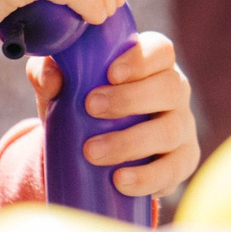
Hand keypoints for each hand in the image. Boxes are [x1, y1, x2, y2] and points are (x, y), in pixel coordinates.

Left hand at [28, 29, 200, 197]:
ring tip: (92, 152)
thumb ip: (48, 74)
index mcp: (153, 66)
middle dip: (131, 99)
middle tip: (91, 107)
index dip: (141, 60)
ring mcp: (182, 127)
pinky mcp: (182, 161)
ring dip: (130, 142)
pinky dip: (147, 177)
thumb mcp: (63, 88)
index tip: (110, 73)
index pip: (161, 51)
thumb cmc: (83, 108)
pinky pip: (173, 169)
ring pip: (170, 131)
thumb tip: (53, 77)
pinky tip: (120, 180)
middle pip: (170, 88)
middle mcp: (174, 92)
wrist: (93, 153)